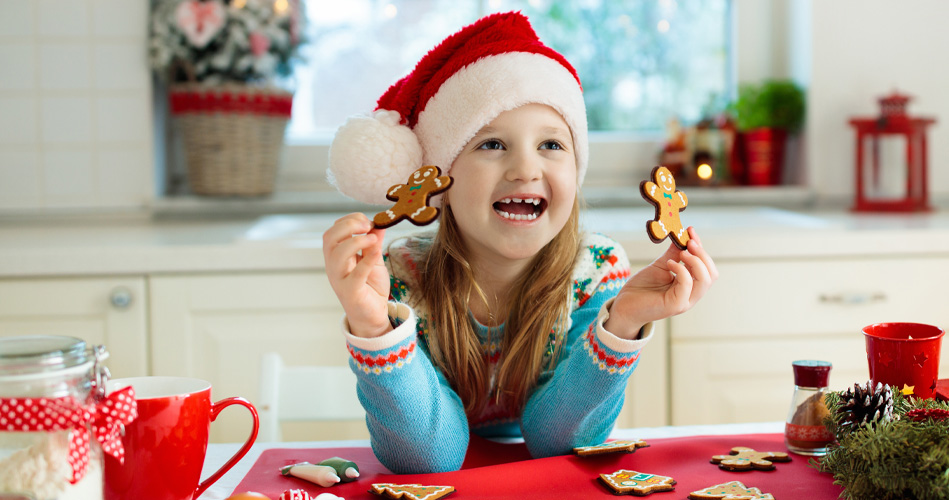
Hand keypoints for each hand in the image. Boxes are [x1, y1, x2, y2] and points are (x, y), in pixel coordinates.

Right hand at [322, 213, 391, 337]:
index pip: (333, 230)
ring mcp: (340, 279)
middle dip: (349, 226)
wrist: (373, 315)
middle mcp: (333, 265)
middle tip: (368, 226)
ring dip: (356, 241)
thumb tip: (380, 223)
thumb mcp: (374, 259)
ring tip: (373, 239)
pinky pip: (355, 274)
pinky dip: (366, 261)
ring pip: (337, 254)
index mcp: (336, 255)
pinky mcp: (351, 292)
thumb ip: (374, 242)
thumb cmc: (370, 287)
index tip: (368, 221)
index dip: (349, 221)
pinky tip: (376, 253)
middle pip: (330, 237)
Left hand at [604, 227, 717, 338]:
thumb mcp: (661, 266)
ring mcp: (685, 301)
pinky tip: (669, 264)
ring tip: (681, 253)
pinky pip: (687, 285)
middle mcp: (691, 295)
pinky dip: (681, 270)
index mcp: (690, 285)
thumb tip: (682, 235)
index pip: (706, 267)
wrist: (625, 305)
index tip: (690, 231)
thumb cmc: (642, 288)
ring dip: (695, 262)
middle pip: (711, 274)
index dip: (701, 248)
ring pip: (705, 280)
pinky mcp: (676, 305)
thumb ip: (673, 254)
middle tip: (689, 242)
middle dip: (702, 255)